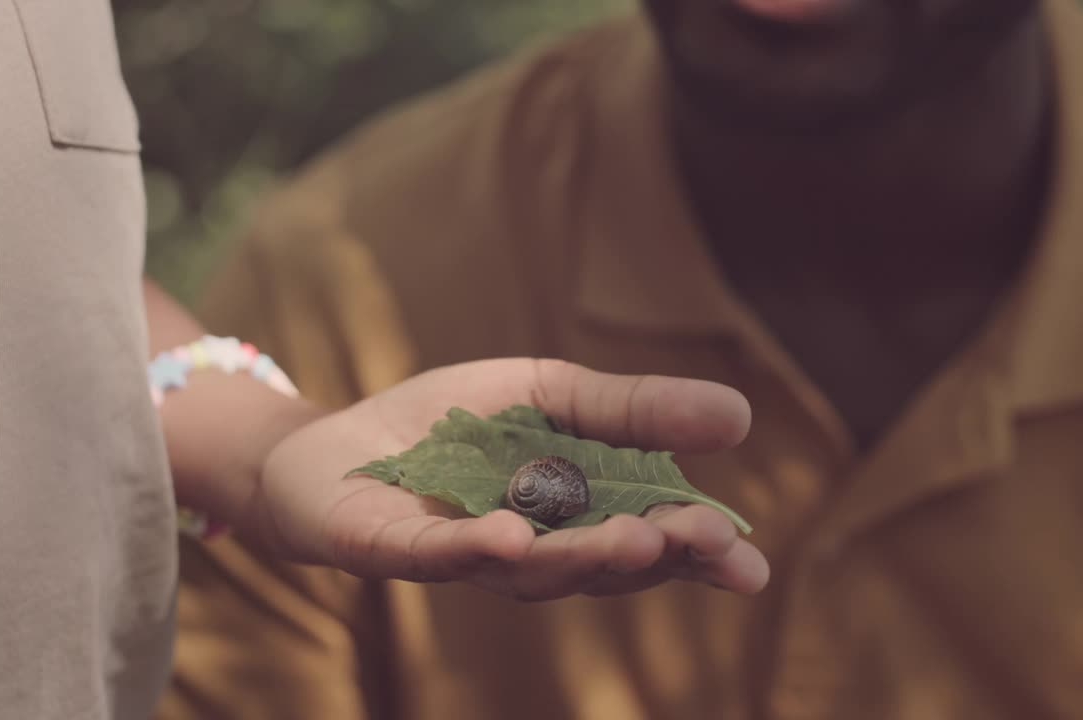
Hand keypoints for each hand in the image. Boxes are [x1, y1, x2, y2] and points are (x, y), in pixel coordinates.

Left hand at [248, 358, 768, 599]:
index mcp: (571, 518)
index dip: (695, 555)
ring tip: (638, 537)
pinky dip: (475, 549)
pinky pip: (439, 557)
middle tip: (708, 543)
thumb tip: (741, 414)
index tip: (749, 564)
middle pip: (599, 566)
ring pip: (532, 570)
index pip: (645, 542)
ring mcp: (463, 558)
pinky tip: (511, 535)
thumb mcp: (549, 392)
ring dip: (584, 556)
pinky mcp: (394, 551)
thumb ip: (631, 410)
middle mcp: (528, 551)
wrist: (333, 438)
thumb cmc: (448, 425)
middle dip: (657, 556)